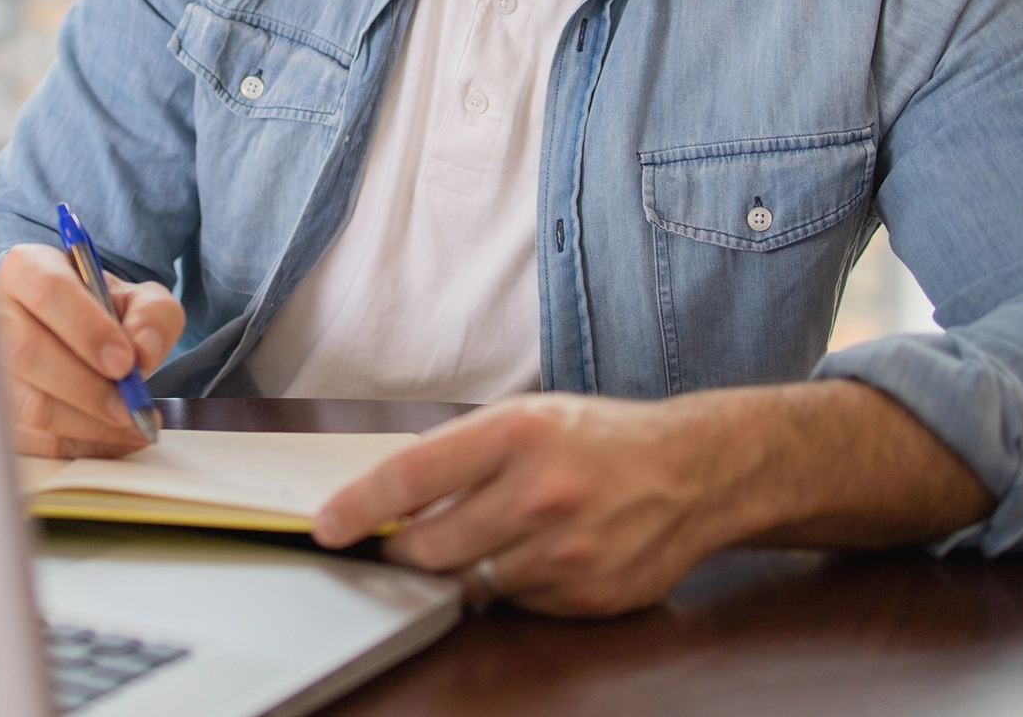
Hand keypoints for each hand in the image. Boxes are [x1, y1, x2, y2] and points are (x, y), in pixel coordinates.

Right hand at [0, 242, 183, 458]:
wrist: (74, 334)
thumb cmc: (99, 312)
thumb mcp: (137, 298)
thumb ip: (152, 314)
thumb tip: (143, 350)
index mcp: (27, 270)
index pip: (47, 292)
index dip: (87, 328)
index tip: (125, 361)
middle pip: (28, 353)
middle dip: (87, 387)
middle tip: (131, 405)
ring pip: (28, 404)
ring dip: (88, 423)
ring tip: (132, 421)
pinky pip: (35, 440)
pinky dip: (83, 445)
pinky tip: (116, 438)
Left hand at [313, 394, 728, 616]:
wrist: (695, 471)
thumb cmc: (599, 438)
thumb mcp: (527, 417)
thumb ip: (461, 453)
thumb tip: (389, 495)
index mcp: (517, 433)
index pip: (411, 477)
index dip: (359, 507)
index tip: (327, 528)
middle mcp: (540, 493)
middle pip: (430, 546)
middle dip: (404, 550)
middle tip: (403, 541)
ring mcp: (567, 551)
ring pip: (469, 582)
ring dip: (462, 566)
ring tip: (493, 534)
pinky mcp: (588, 596)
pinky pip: (516, 604)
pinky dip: (510, 585)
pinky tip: (537, 554)